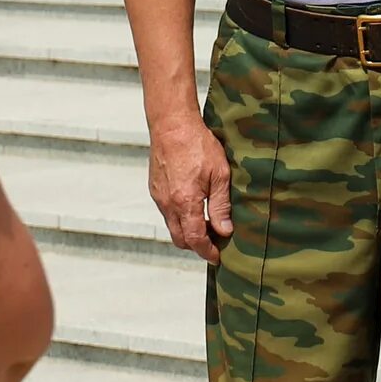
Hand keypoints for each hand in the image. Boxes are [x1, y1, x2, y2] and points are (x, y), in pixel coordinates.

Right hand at [147, 113, 232, 263]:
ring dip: (187, 232)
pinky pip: (167, 213)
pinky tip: (193, 208)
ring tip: (206, 225)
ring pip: (172, 227)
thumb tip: (224, 231)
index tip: (217, 257)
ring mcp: (159, 197)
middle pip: (180, 239)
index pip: (195, 240)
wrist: (172, 124)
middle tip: (214, 243)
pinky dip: (179, 218)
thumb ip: (220, 205)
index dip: (207, 251)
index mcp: (185, 203)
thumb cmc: (198, 145)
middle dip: (196, 246)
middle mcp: (168, 204)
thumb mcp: (219, 174)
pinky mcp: (155, 189)